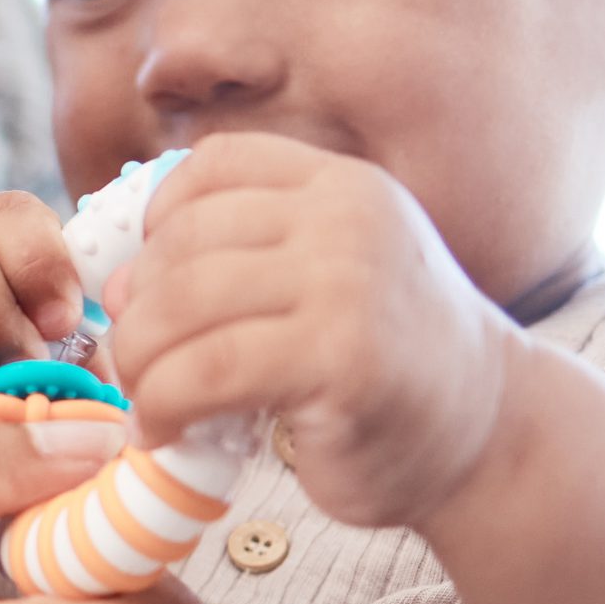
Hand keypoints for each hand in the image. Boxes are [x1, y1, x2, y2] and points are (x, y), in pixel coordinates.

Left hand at [108, 131, 522, 526]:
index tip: (148, 279)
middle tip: (131, 360)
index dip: (158, 219)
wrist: (491, 438)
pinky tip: (163, 430)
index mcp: (342, 184)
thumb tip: (113, 283)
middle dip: (136, 308)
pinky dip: (163, 404)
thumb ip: (242, 256)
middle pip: (183, 242)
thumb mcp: (328, 274)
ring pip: (182, 304)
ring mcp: (348, 284)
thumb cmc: (387, 364)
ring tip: (144, 401)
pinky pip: (207, 370)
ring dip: (140, 361)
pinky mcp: (341, 359)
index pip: (215, 165)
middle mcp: (348, 219)